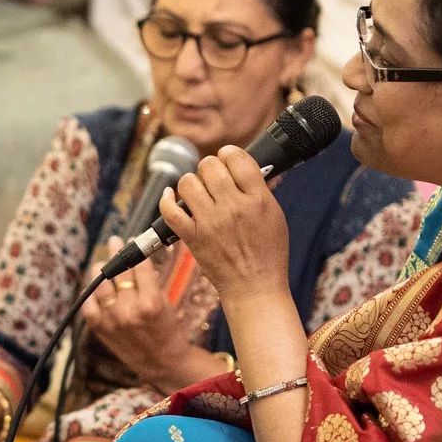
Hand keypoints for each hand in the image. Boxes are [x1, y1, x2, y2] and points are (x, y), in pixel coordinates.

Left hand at [79, 239, 198, 388]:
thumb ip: (150, 283)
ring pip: (100, 285)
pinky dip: (88, 295)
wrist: (162, 362)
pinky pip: (87, 306)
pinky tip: (91, 288)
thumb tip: (136, 258)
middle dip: (116, 253)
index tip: (131, 242)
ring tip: (99, 264)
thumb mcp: (166, 303)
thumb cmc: (167, 331)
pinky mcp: (101, 329)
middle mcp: (130, 311)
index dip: (135, 251)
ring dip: (98, 270)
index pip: (139, 267)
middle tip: (114, 242)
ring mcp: (113, 320)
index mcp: (151, 303)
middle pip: (118, 273)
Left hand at [157, 148, 290, 308]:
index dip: (229, 153)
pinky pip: (170, 210)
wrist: (254, 287)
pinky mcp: (192, 237)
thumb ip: (258, 191)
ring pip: (188, 182)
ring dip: (191, 182)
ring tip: (198, 191)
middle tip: (213, 177)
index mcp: (257, 200)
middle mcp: (233, 208)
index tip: (227, 157)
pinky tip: (171, 196)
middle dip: (210, 167)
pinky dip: (166, 200)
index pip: (237, 158)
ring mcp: (210, 223)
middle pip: (210, 166)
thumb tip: (240, 168)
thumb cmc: (268, 254)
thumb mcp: (274, 216)